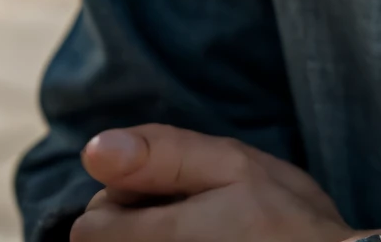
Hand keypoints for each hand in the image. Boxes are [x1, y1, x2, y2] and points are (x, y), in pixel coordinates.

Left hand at [71, 123, 379, 240]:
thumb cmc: (289, 224)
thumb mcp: (236, 167)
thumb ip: (164, 154)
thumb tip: (94, 148)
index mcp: (159, 239)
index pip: (91, 226)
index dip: (130, 197)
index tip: (174, 195)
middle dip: (142, 220)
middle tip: (200, 214)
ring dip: (159, 236)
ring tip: (210, 233)